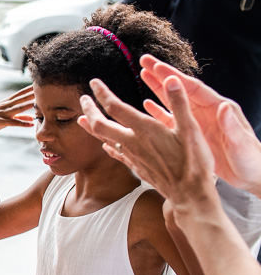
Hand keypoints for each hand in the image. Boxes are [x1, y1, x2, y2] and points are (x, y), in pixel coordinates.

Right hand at [0, 85, 34, 139]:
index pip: (20, 94)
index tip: (39, 83)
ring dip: (28, 105)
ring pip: (18, 108)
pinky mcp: (0, 122)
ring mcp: (2, 113)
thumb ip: (20, 117)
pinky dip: (22, 123)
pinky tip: (31, 124)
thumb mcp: (6, 117)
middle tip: (42, 87)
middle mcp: (5, 106)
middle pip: (21, 98)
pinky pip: (13, 122)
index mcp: (6, 103)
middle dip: (31, 93)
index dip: (29, 89)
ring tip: (38, 102)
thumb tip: (32, 119)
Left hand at [77, 77, 218, 207]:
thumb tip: (171, 79)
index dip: (102, 94)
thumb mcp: (191, 129)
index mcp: (144, 130)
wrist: (189, 195)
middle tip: (83, 98)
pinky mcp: (136, 166)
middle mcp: (133, 142)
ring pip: (104, 139)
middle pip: (100, 125)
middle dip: (89, 110)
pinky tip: (104, 143)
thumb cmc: (193, 163)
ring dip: (92, 126)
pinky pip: (115, 153)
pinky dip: (106, 144)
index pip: (115, 108)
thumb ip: (179, 103)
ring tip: (82, 118)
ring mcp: (132, 156)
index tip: (94, 82)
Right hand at [139, 54, 260, 193]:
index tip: (157, 67)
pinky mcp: (191, 134)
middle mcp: (206, 111)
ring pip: (174, 101)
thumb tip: (223, 107)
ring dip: (158, 88)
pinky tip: (147, 105)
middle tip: (144, 61)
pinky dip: (159, 111)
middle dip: (162, 75)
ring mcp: (197, 122)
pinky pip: (171, 119)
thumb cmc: (250, 160)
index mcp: (218, 109)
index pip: (193, 88)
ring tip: (142, 74)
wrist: (252, 175)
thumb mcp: (241, 143)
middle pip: (180, 89)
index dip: (174, 77)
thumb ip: (231, 125)